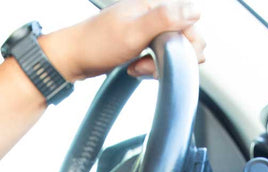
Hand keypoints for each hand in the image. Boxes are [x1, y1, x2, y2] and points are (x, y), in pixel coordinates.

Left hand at [43, 0, 205, 81]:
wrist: (72, 59)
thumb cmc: (97, 45)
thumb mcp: (134, 32)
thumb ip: (166, 19)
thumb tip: (195, 11)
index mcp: (152, 5)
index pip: (189, 22)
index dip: (186, 47)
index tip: (172, 60)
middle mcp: (150, 14)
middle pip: (182, 38)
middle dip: (172, 58)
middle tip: (152, 66)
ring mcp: (144, 29)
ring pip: (169, 51)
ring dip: (158, 66)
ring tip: (139, 68)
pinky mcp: (138, 44)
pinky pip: (156, 58)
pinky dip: (149, 68)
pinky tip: (135, 69)